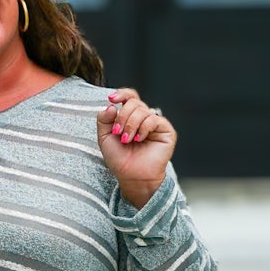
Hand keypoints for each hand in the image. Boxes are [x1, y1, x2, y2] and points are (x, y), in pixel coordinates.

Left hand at [96, 88, 175, 208]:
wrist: (131, 176)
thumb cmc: (119, 159)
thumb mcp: (104, 138)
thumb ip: (103, 120)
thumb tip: (110, 105)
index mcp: (131, 116)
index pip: (129, 97)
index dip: (121, 94)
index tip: (111, 99)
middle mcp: (144, 117)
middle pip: (134, 102)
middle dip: (123, 116)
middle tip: (118, 132)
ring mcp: (155, 123)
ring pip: (142, 110)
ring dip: (131, 124)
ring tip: (127, 140)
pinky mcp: (166, 131)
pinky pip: (154, 119)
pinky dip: (143, 128)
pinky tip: (139, 139)